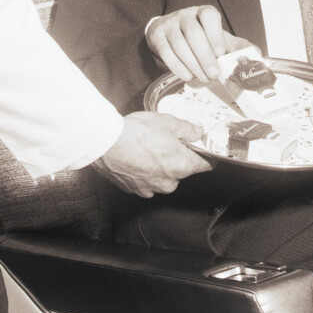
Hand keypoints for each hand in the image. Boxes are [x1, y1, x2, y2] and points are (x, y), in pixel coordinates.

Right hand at [92, 112, 212, 197]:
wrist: (105, 142)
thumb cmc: (135, 133)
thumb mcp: (168, 122)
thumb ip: (188, 129)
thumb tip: (197, 132)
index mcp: (181, 165)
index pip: (206, 166)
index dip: (207, 156)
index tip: (204, 150)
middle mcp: (168, 182)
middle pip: (182, 171)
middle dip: (177, 158)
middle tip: (166, 141)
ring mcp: (150, 188)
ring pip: (163, 177)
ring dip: (159, 166)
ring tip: (147, 149)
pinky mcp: (134, 190)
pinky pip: (146, 181)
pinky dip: (143, 172)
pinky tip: (137, 157)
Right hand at [145, 5, 251, 81]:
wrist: (169, 33)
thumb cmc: (199, 37)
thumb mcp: (218, 38)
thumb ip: (236, 46)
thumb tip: (256, 55)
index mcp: (203, 12)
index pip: (208, 16)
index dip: (214, 34)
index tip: (220, 53)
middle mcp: (185, 15)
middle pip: (194, 33)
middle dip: (205, 56)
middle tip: (214, 74)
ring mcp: (169, 24)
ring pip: (179, 44)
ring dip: (193, 64)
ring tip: (203, 78)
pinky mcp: (156, 36)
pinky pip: (166, 52)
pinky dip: (177, 66)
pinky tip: (187, 76)